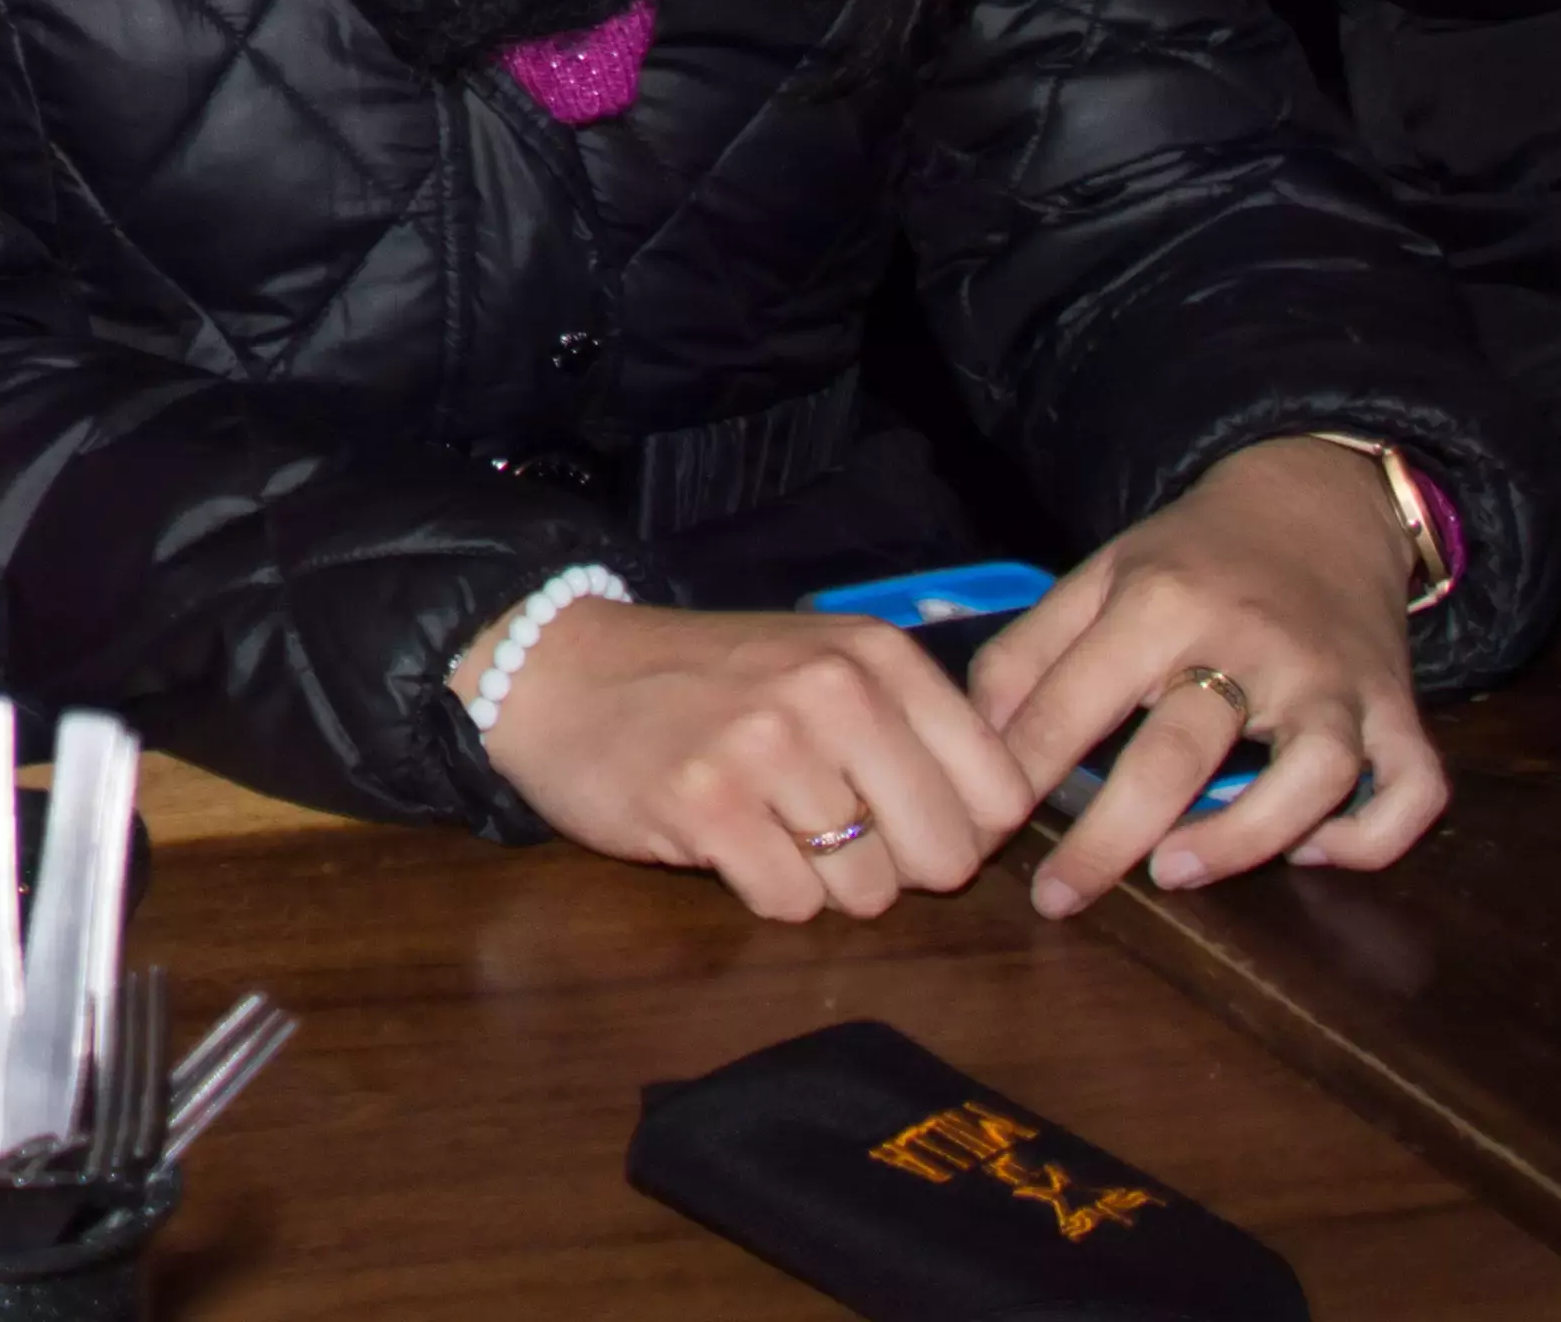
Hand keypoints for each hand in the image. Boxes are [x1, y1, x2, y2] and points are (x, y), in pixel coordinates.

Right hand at [463, 596, 1035, 922]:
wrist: (560, 670)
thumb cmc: (705, 682)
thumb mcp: (821, 667)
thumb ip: (913, 728)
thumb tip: (1000, 824)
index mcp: (876, 656)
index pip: (1000, 789)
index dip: (966, 829)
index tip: (909, 821)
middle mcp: (832, 693)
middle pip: (944, 856)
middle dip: (897, 869)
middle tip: (830, 834)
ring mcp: (767, 748)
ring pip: (866, 891)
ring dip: (822, 884)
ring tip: (767, 828)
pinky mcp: (705, 804)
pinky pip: (788, 904)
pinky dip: (761, 891)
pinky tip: (723, 842)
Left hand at [969, 436, 1444, 915]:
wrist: (1317, 505)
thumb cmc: (1191, 559)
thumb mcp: (1098, 577)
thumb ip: (1029, 651)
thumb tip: (981, 741)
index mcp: (1163, 602)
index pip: (1075, 700)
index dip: (1023, 770)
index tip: (986, 829)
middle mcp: (1254, 642)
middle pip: (1181, 753)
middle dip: (1109, 837)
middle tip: (1058, 896)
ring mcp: (1336, 681)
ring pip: (1314, 775)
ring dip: (1246, 837)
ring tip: (1175, 871)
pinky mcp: (1399, 710)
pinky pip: (1414, 789)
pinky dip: (1372, 836)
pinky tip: (1312, 850)